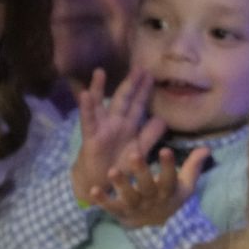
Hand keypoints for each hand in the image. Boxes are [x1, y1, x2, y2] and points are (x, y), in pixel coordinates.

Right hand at [73, 67, 165, 207]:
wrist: (103, 182)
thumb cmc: (121, 163)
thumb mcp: (140, 150)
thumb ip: (150, 135)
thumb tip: (163, 119)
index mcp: (129, 125)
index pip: (138, 104)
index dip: (144, 90)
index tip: (150, 74)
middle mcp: (115, 122)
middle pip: (123, 99)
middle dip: (130, 84)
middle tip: (138, 67)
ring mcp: (101, 128)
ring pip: (101, 105)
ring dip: (99, 88)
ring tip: (99, 71)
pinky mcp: (91, 137)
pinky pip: (88, 120)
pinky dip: (86, 107)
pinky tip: (85, 94)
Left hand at [95, 145, 208, 227]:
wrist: (157, 227)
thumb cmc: (170, 198)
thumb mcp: (185, 184)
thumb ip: (193, 165)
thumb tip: (206, 148)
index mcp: (168, 192)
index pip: (170, 178)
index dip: (169, 166)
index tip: (166, 150)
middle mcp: (152, 200)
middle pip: (147, 186)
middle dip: (141, 172)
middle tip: (134, 154)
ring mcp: (135, 207)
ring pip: (128, 196)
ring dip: (120, 184)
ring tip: (112, 171)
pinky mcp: (121, 213)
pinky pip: (111, 208)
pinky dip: (102, 201)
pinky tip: (94, 190)